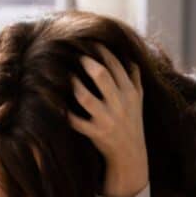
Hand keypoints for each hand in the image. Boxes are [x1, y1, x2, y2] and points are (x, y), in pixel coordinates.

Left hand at [68, 46, 148, 196]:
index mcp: (130, 93)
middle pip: (101, 76)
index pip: (116, 65)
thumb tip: (130, 57)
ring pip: (85, 97)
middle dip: (86, 62)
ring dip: (73, 84)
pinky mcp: (94, 133)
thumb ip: (135, 78)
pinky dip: (65, 112)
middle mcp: (119, 104)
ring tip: (66, 76)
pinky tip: (56, 102)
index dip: (102, 51)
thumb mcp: (139, 100)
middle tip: (75, 55)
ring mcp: (106, 119)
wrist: (130, 154)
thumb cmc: (132, 123)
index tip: (90, 42)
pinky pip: (75, 121)